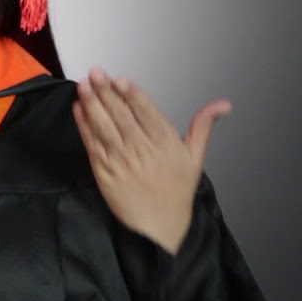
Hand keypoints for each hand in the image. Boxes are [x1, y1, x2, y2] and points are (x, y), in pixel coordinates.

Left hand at [71, 67, 230, 254]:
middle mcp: (142, 151)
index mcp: (165, 144)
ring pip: (105, 128)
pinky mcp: (104, 172)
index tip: (121, 80)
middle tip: (96, 73)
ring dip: (93, 106)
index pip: (147, 114)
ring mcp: (121, 161)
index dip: (133, 96)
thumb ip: (203, 126)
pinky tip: (79, 109)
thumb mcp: (195, 157)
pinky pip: (92, 145)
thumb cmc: (176, 191)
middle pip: (122, 117)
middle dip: (107, 92)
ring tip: (84, 86)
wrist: (159, 227)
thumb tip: (223, 104)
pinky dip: (84, 126)